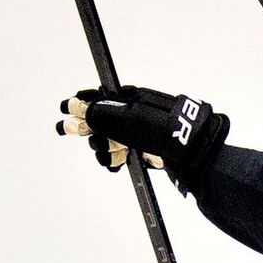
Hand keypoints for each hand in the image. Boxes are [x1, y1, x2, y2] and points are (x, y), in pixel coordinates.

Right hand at [56, 86, 228, 174]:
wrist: (198, 154)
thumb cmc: (168, 132)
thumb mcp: (132, 119)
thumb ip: (104, 114)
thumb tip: (81, 109)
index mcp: (134, 100)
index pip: (102, 98)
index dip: (82, 104)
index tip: (64, 108)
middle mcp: (136, 114)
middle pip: (103, 121)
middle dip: (91, 130)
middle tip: (80, 135)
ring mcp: (142, 133)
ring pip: (111, 140)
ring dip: (105, 148)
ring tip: (110, 154)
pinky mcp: (148, 151)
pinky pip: (123, 153)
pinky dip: (116, 158)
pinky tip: (116, 163)